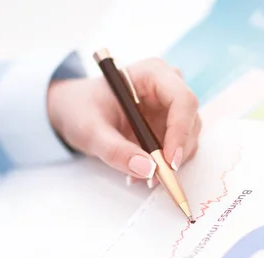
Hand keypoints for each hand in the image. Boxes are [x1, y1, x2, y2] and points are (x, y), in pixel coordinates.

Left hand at [47, 57, 201, 187]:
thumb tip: (147, 170)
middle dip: (177, 153)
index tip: (169, 161)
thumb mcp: (90, 130)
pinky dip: (164, 167)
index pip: (183, 100)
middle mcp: (168, 89)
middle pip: (190, 122)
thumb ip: (116, 150)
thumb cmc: (80, 109)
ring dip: (170, 163)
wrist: (73, 111)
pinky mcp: (168, 129)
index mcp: (153, 74)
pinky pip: (176, 151)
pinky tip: (142, 174)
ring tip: (141, 177)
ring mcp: (170, 110)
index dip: (181, 131)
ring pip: (187, 140)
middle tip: (157, 177)